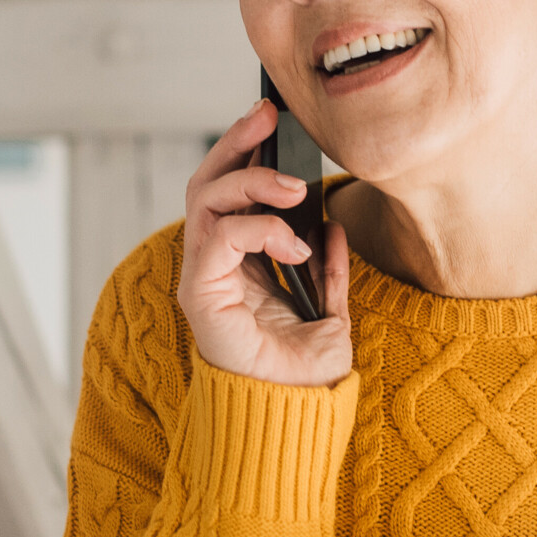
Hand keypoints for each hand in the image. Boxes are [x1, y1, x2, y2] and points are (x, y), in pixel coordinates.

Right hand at [177, 101, 351, 386]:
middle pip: (208, 183)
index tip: (275, 121)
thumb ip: (330, 269)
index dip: (247, 153)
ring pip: (206, 201)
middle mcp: (213, 265)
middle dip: (236, 143)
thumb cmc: (304, 375)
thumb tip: (335, 225)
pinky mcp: (200, 295)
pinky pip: (219, 239)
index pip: (230, 192)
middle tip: (269, 117)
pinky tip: (294, 244)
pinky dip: (259, 230)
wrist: (293, 419)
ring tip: (296, 189)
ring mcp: (202, 277)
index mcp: (239, 264)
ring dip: (252, 182)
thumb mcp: (330, 311)